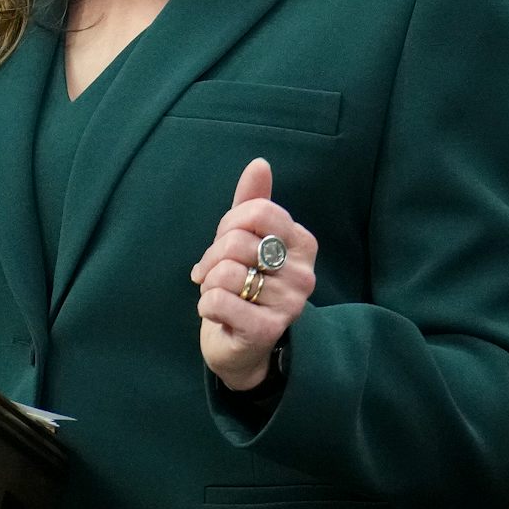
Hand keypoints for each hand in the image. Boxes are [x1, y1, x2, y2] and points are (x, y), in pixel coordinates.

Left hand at [190, 158, 317, 390]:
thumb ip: (252, 202)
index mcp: (302, 244)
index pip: (259, 212)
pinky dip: (205, 304)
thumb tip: (260, 164)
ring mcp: (289, 305)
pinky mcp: (266, 330)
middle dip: (213, 255)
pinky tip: (216, 312)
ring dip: (209, 282)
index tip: (226, 242)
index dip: (230, 224)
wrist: (242, 344)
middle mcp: (303, 274)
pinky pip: (218, 301)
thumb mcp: (247, 238)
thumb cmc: (245, 283)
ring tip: (218, 292)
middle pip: (238, 242)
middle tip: (215, 272)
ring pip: (226, 272)